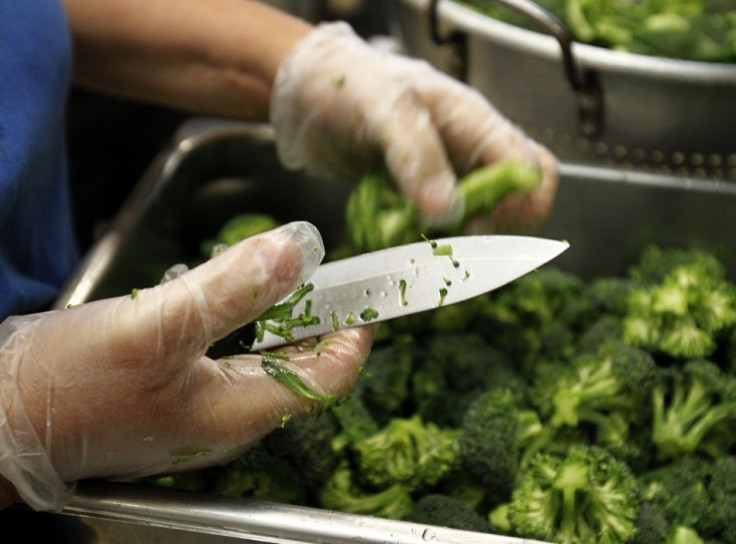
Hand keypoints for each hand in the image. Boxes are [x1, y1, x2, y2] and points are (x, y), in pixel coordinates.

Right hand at [0, 222, 374, 510]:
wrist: (0, 420)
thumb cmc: (69, 383)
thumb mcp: (156, 327)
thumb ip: (232, 289)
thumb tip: (299, 251)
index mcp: (241, 411)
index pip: (330, 376)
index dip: (354, 330)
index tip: (362, 285)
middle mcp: (231, 417)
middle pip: (301, 363)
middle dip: (314, 311)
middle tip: (313, 263)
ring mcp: (203, 408)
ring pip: (262, 354)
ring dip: (271, 309)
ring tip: (261, 267)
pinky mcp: (177, 393)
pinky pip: (225, 353)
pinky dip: (231, 317)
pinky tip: (208, 288)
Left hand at [270, 22, 557, 229]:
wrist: (307, 94)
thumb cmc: (348, 85)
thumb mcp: (385, 109)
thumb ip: (417, 153)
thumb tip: (448, 209)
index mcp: (475, 123)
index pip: (531, 169)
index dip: (519, 204)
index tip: (477, 226)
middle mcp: (466, 154)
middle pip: (512, 202)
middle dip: (489, 231)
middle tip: (448, 244)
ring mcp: (441, 178)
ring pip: (471, 223)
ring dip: (449, 241)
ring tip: (412, 241)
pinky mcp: (414, 198)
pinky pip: (433, 229)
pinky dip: (419, 241)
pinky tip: (394, 237)